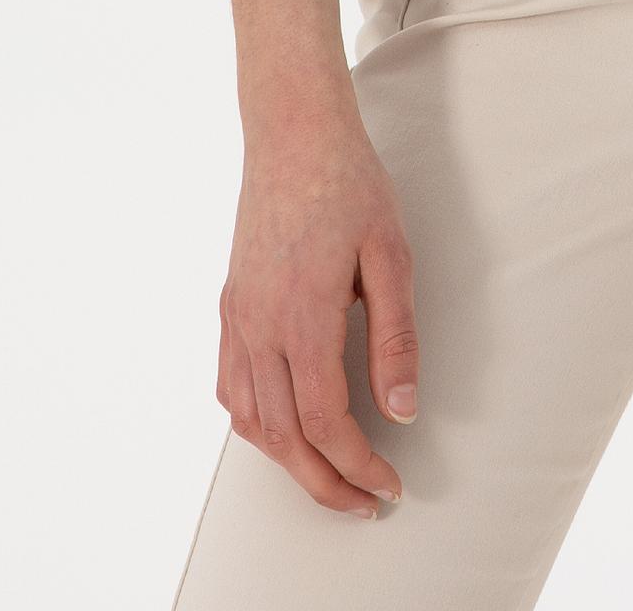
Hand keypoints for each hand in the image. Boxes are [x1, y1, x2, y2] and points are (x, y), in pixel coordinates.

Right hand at [217, 109, 420, 515]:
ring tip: (329, 475)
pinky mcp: (230, 303)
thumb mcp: (391, 255)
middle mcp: (259, 325)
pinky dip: (255, 423)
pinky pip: (231, 384)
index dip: (358, 465)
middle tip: (364, 502)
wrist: (293, 130)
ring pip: (250, 419)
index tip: (389, 484)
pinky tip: (281, 427)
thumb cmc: (348, 182)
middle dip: (324, 483)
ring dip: (288, 461)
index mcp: (303, 316)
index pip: (325, 422)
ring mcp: (238, 315)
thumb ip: (396, 338)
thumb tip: (402, 410)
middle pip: (283, 436)